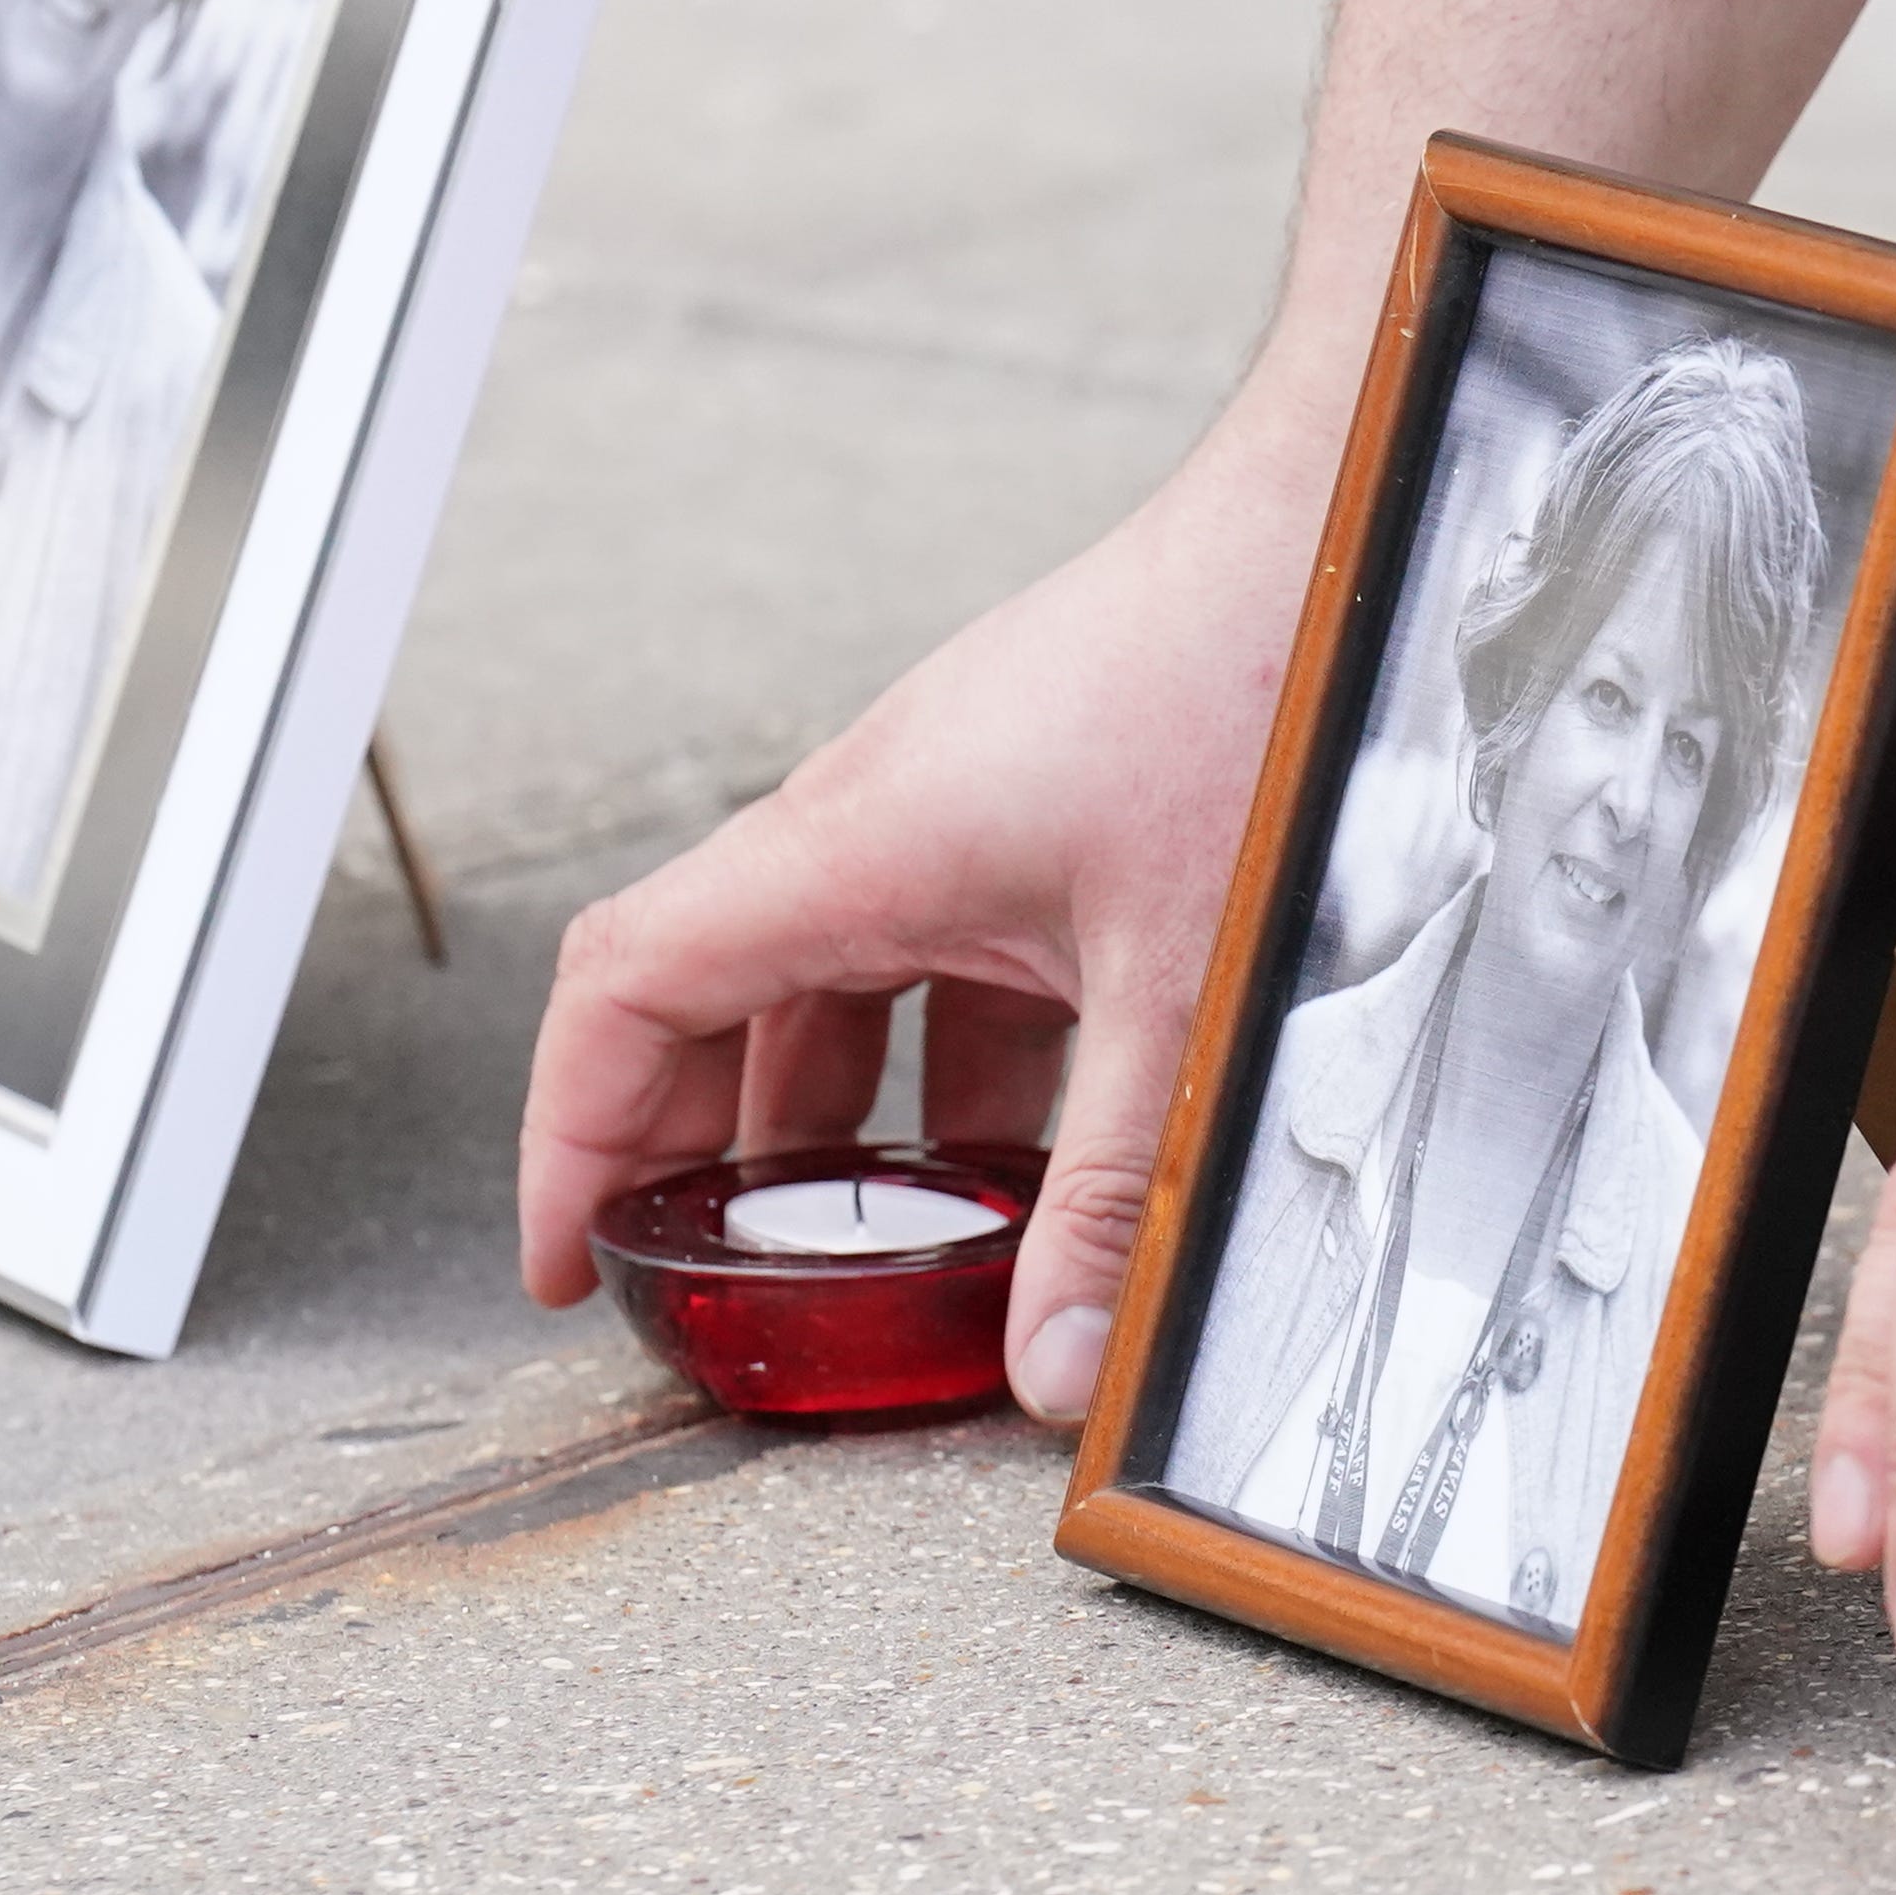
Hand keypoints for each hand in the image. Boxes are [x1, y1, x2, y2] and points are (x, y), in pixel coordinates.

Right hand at [512, 391, 1338, 1414]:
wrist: (1330, 538)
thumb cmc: (1248, 693)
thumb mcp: (1176, 992)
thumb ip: (1111, 1191)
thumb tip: (1054, 1356)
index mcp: (853, 848)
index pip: (625, 991)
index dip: (566, 1134)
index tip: (565, 1250)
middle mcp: (872, 821)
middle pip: (712, 998)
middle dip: (690, 1151)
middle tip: (702, 1272)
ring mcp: (947, 809)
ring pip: (836, 984)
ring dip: (834, 1117)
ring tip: (865, 1242)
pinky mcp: (1029, 809)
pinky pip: (939, 955)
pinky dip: (945, 1063)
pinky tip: (1020, 1147)